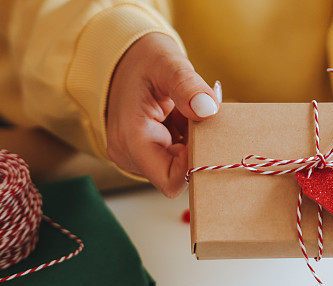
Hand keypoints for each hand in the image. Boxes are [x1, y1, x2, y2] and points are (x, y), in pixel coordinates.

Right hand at [106, 33, 218, 196]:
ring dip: (192, 144)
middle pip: (177, 175)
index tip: (205, 136)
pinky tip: (183, 118)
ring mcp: (135, 156)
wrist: (123, 59)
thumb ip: (187, 85)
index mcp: (131, 138)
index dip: (194, 166)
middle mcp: (129, 155)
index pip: (170, 180)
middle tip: (200, 118)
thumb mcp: (166, 63)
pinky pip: (174, 158)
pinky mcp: (144, 153)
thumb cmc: (143, 59)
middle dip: (196, 150)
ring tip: (187, 114)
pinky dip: (186, 141)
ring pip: (178, 167)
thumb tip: (208, 109)